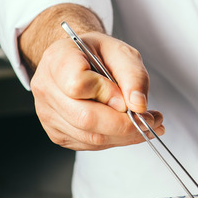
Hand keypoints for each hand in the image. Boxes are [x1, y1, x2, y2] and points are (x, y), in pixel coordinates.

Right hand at [20, 4, 163, 150]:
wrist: (81, 61)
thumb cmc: (98, 54)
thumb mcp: (122, 52)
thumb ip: (133, 75)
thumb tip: (138, 105)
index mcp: (57, 59)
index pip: (77, 84)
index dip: (107, 93)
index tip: (127, 96)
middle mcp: (46, 88)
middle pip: (84, 118)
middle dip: (125, 124)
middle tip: (151, 119)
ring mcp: (48, 114)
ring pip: (89, 137)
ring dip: (125, 135)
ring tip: (147, 123)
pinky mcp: (57, 133)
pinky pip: (89, 144)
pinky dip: (116, 140)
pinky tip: (130, 129)